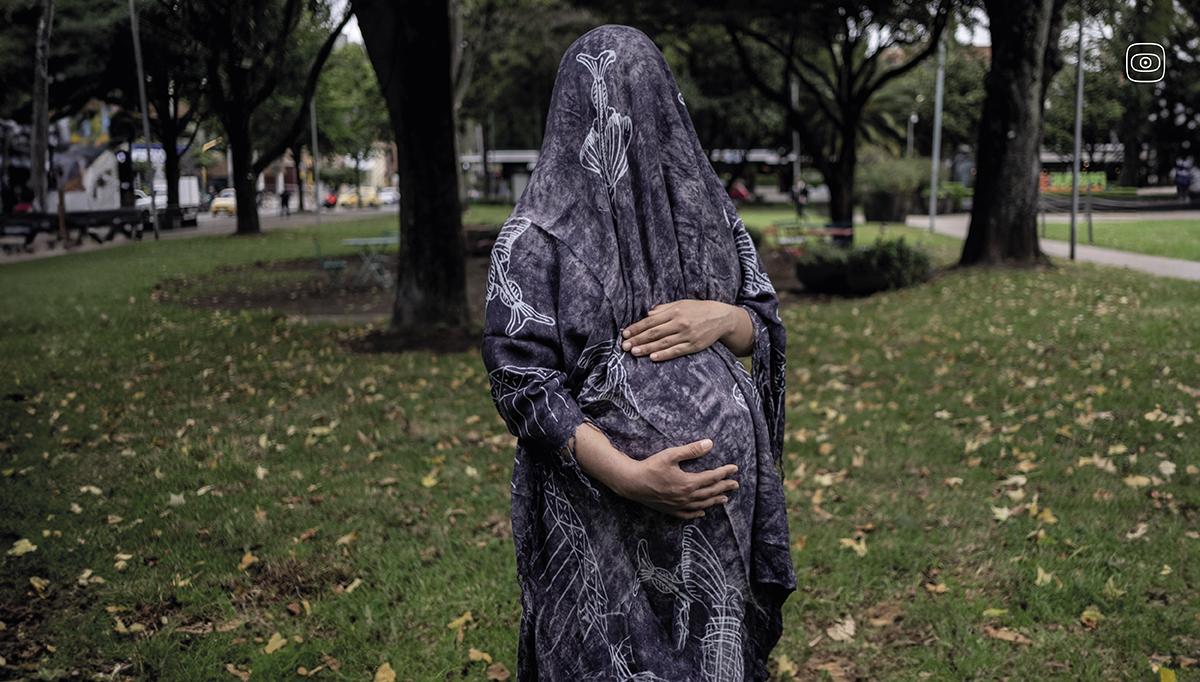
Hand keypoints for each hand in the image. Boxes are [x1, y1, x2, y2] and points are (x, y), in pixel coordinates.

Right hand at [609, 439, 738, 518]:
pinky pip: (687, 514)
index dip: (724, 472)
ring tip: (725, 499)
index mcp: (688, 482)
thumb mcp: (671, 455)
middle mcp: (686, 496)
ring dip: (714, 501)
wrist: (632, 483)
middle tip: (735, 484)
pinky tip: (702, 513)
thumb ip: (691, 450)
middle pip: (710, 492)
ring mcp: (678, 505)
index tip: (734, 468)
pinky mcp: (670, 510)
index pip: (712, 477)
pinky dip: (696, 514)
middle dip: (724, 487)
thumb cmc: (650, 467)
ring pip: (701, 505)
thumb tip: (709, 443)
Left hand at [621, 300, 751, 360]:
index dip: (637, 328)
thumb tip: (648, 313)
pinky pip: (676, 351)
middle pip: (654, 333)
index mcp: (674, 311)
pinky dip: (664, 354)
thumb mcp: (681, 303)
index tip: (625, 334)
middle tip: (624, 346)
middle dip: (638, 339)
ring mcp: (687, 335)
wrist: (721, 317)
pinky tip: (653, 358)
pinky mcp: (693, 345)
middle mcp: (679, 323)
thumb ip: (664, 309)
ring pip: (663, 343)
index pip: (651, 320)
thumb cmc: (699, 309)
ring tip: (634, 352)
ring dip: (647, 348)